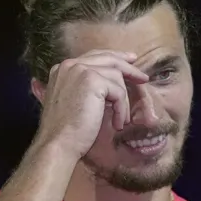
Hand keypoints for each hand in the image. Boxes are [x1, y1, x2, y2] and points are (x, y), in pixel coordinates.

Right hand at [33, 50, 148, 158]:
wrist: (58, 143)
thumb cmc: (65, 131)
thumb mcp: (72, 102)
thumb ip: (83, 88)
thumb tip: (107, 84)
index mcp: (63, 68)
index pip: (93, 56)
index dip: (114, 58)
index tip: (130, 62)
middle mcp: (70, 65)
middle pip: (108, 59)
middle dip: (128, 68)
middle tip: (143, 77)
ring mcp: (81, 70)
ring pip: (116, 77)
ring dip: (123, 101)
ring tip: (121, 120)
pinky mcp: (92, 81)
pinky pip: (118, 91)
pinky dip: (121, 109)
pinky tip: (117, 124)